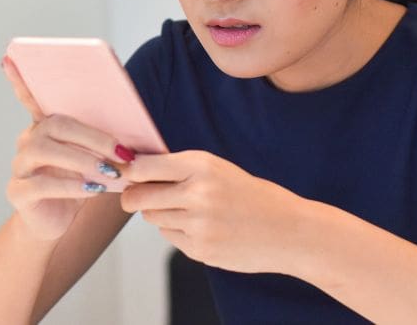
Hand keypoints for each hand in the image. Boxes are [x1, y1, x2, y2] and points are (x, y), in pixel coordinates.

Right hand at [1, 55, 132, 241]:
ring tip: (109, 173)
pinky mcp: (18, 191)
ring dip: (83, 160)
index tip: (11, 57)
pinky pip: (41, 183)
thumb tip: (138, 138)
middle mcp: (28, 141)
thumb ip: (106, 147)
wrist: (55, 224)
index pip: (31, 98)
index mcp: (45, 128)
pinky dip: (71, 185)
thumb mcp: (94, 163)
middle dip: (93, 137)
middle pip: (55, 124)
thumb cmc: (78, 187)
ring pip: (43, 149)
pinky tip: (92, 190)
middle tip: (122, 152)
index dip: (20, 79)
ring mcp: (20, 165)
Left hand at [120, 150, 306, 273]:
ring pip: (152, 218)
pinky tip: (203, 228)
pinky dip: (178, 232)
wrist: (289, 231)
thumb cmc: (252, 197)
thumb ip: (181, 169)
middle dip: (133, 197)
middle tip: (135, 196)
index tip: (127, 174)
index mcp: (202, 166)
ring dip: (160, 214)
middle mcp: (198, 194)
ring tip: (188, 211)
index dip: (130, 171)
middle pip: (138, 196)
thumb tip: (136, 171)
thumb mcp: (219, 170)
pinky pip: (170, 237)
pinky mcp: (200, 250)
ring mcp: (198, 225)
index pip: (144, 167)